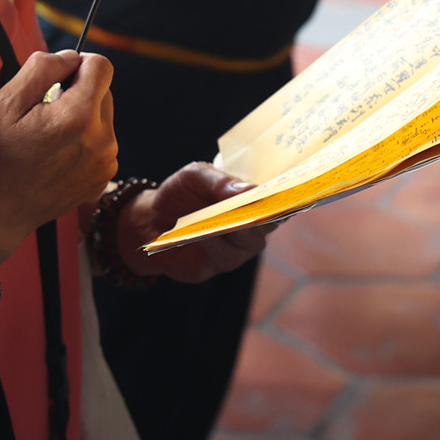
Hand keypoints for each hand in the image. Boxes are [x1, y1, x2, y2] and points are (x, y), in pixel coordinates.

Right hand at [0, 50, 116, 260]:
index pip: (102, 66)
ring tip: (49, 136)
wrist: (0, 210)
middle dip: (78, 91)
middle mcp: (103, 139)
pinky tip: (57, 155)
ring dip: (81, 117)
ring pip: (103, 117)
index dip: (78, 63)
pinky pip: (101, 143)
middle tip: (45, 110)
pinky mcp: (104, 178)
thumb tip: (70, 57)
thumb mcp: (7, 101)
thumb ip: (42, 67)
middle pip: (104, 91)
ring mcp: (107, 162)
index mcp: (80, 116)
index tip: (57, 76)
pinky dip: (84, 141)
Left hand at [117, 163, 272, 283]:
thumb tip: (249, 190)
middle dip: (262, 213)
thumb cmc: (181, 194)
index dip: (287, 195)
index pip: (280, 197)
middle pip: (269, 222)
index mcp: (252, 198)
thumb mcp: (195, 176)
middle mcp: (253, 224)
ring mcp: (240, 246)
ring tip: (217, 218)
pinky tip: (201, 235)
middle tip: (252, 204)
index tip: (287, 190)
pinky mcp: (223, 263)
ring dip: (235, 229)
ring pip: (251, 241)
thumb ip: (220, 181)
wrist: (152, 220)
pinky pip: (227, 255)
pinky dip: (215, 243)